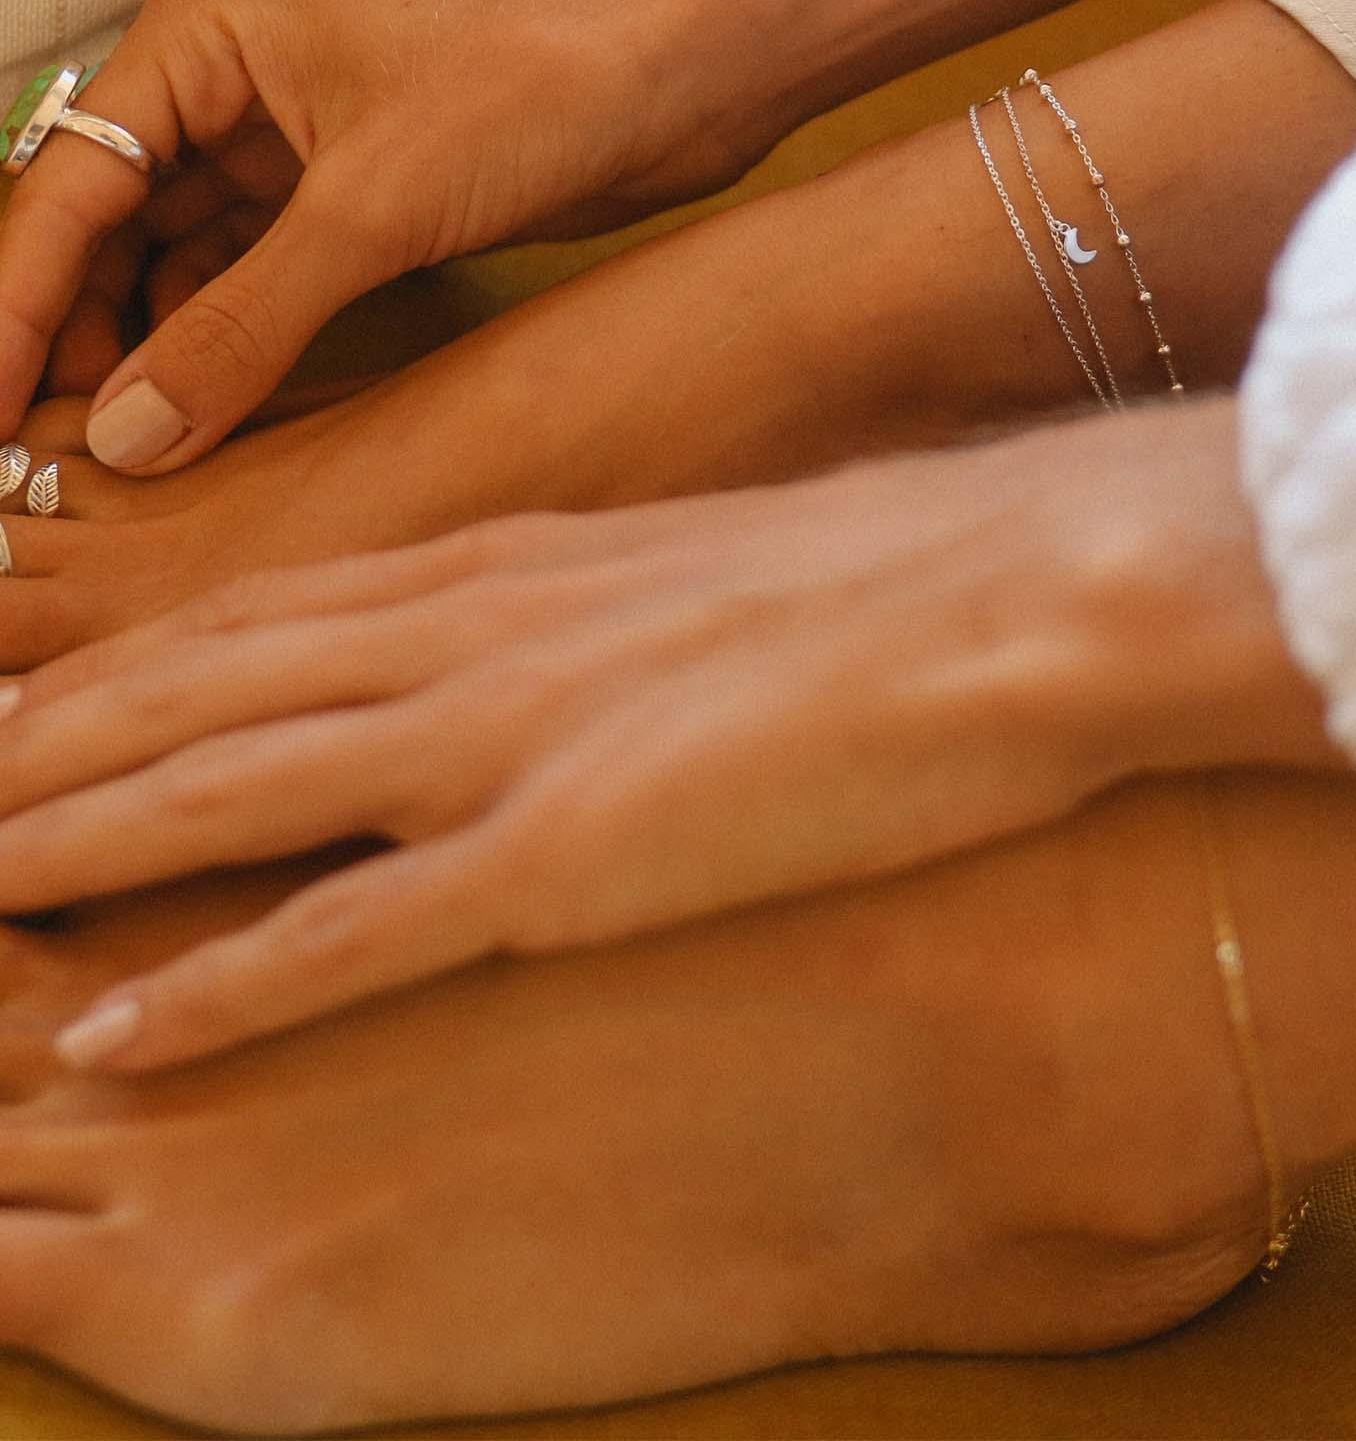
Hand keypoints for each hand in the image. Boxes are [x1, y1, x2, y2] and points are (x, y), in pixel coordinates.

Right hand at [0, 0, 1192, 478]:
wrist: (692, 57)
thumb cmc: (544, 75)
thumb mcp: (377, 210)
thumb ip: (244, 329)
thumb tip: (128, 440)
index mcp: (199, 35)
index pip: (59, 186)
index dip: (10, 310)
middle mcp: (227, 80)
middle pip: (102, 226)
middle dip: (68, 337)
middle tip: (38, 461)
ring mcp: (294, 139)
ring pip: (175, 262)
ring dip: (142, 350)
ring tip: (102, 461)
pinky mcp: (362, 194)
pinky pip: (253, 278)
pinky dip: (222, 342)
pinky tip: (198, 416)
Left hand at [0, 397, 1340, 1072]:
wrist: (1011, 596)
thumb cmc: (895, 588)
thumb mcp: (713, 578)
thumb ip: (606, 621)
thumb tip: (576, 663)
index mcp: (517, 568)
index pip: (266, 616)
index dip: (128, 668)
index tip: (31, 706)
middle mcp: (475, 636)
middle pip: (200, 692)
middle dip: (45, 746)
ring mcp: (508, 739)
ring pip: (224, 792)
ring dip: (68, 844)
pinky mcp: (566, 850)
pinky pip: (344, 932)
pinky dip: (212, 984)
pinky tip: (110, 1033)